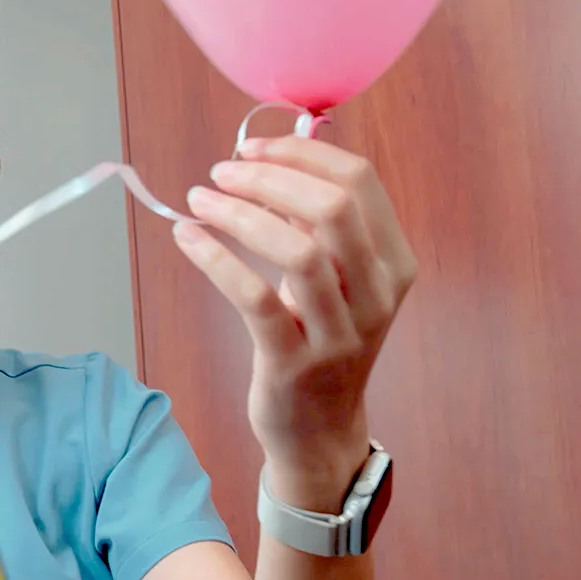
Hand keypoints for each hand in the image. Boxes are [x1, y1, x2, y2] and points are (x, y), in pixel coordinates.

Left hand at [172, 135, 416, 511]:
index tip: (250, 150)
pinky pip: (254, 297)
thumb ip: (318, 223)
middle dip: (268, 178)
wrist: (319, 429)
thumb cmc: (320, 339)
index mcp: (394, 262)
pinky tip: (187, 237)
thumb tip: (274, 159)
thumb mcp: (337, 279)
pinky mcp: (293, 362)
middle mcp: (378, 294)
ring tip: (199, 200)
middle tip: (221, 173)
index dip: (299, 155)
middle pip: (333, 207)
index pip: (359, 181)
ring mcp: (340, 332)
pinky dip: (215, 258)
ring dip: (239, 214)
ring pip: (297, 250)